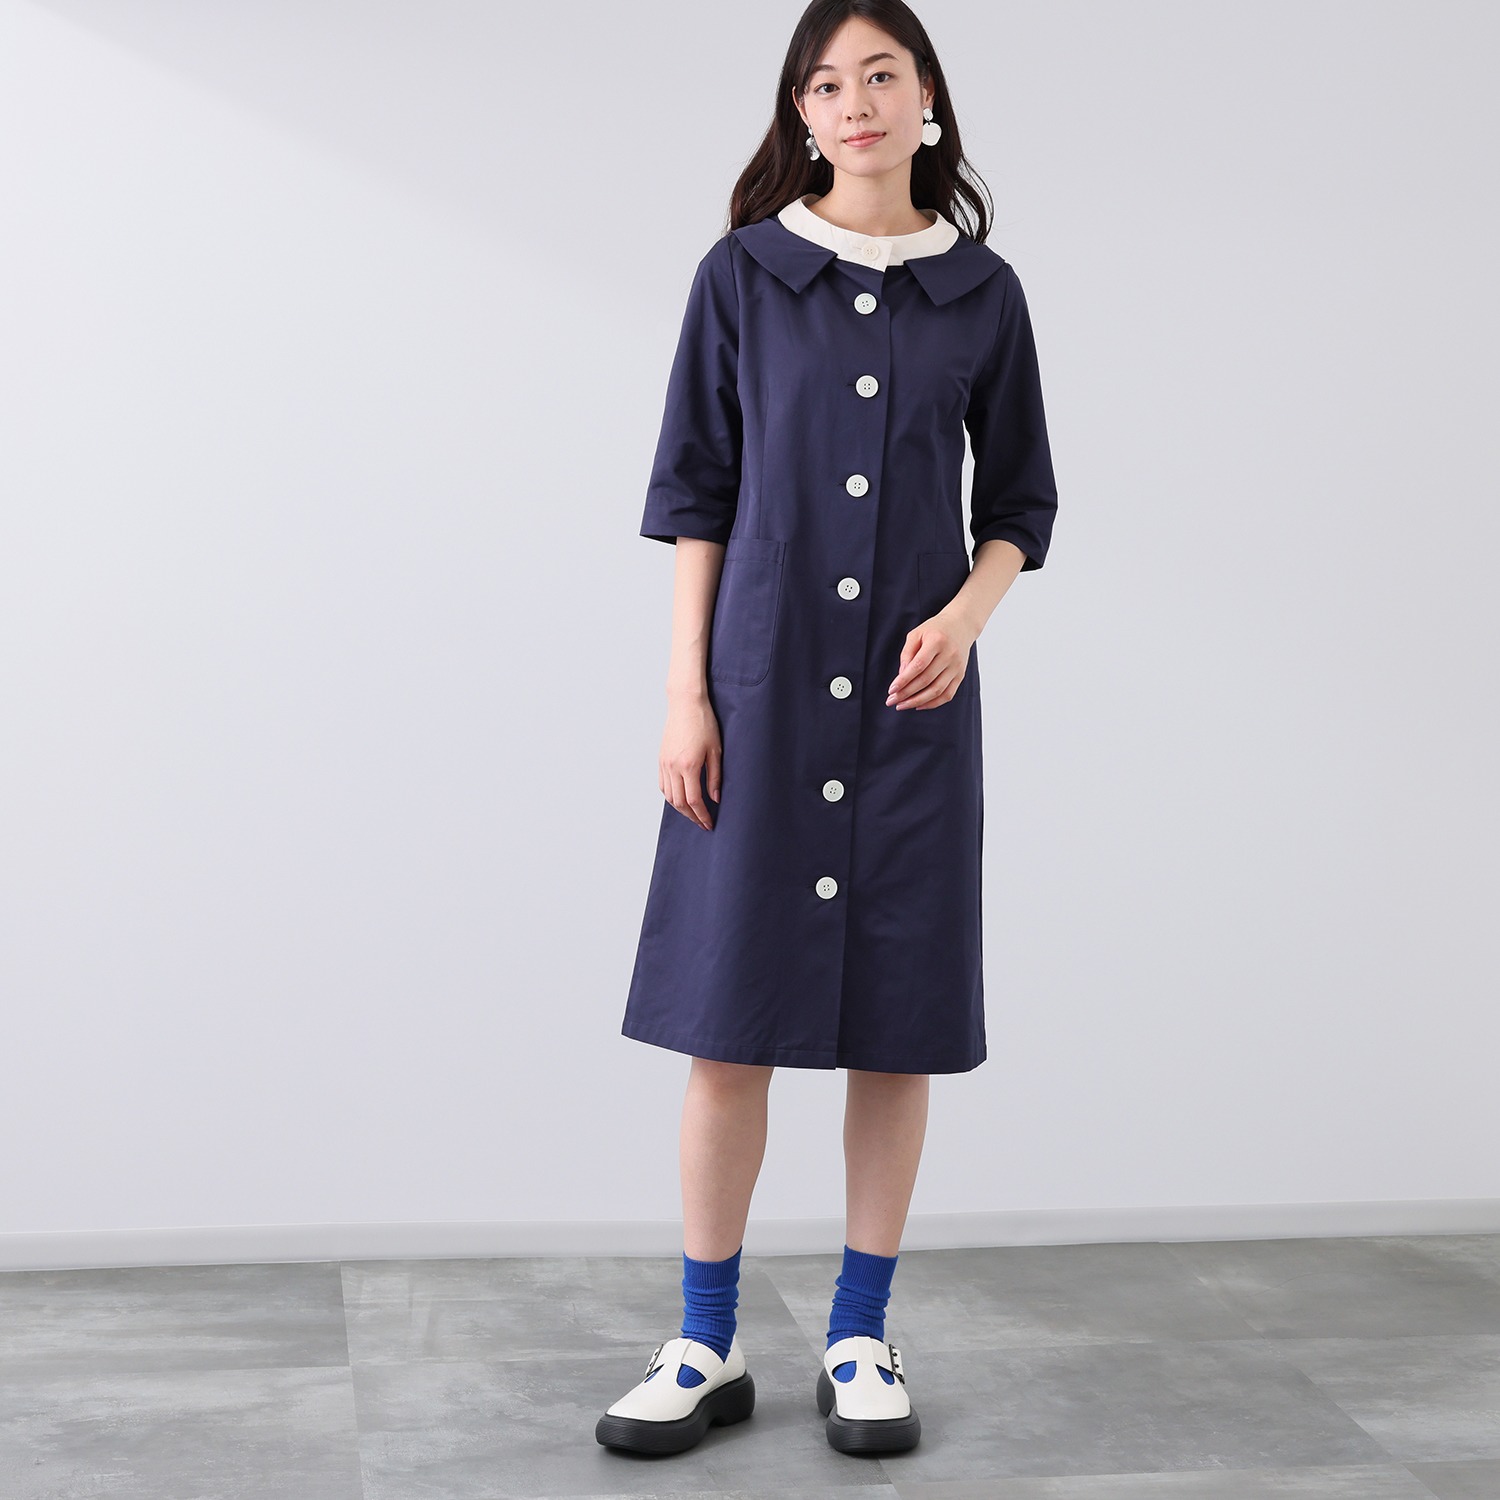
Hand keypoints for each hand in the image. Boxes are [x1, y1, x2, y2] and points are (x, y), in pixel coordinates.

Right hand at [659, 690, 722, 829]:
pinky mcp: (661, 759)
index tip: (710, 823)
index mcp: (689, 766)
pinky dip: (671, 796)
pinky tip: (680, 799)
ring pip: (669, 796)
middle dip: (692, 817)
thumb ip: (715, 777)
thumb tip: (715, 799)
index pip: (694, 801)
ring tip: (693, 814)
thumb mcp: (716, 750)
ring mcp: (664, 763)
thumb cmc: (704, 723)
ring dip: (681, 809)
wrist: (685, 704)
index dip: (702, 816)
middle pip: (679, 803)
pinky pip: (663, 785)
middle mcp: (673, 767)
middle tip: (703, 823)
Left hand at [888, 609, 974, 709]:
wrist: (961, 625)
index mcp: (937, 641)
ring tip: (902, 705)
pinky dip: (932, 703)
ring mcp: (957, 666)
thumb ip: (907, 653)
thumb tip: (901, 676)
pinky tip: (919, 705)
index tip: (891, 690)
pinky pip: (948, 695)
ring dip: (917, 701)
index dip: (904, 680)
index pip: (919, 665)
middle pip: (926, 680)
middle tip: (892, 700)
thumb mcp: (916, 634)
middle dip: (906, 693)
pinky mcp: (961, 675)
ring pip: (937, 691)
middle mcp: (950, 655)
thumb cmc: (935, 629)